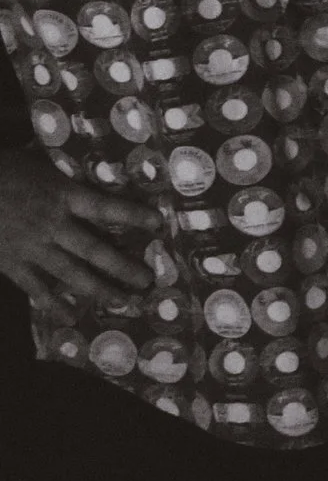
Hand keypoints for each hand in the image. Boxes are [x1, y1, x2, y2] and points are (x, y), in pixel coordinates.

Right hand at [0, 146, 157, 310]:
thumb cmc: (1, 169)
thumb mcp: (36, 163)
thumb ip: (61, 176)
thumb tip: (85, 174)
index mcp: (62, 194)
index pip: (106, 206)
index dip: (133, 215)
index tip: (159, 223)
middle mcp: (53, 223)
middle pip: (95, 249)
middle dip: (123, 266)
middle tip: (148, 281)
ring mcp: (32, 246)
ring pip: (71, 273)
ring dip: (99, 289)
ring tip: (123, 301)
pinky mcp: (11, 263)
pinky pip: (35, 287)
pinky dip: (52, 304)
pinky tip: (70, 317)